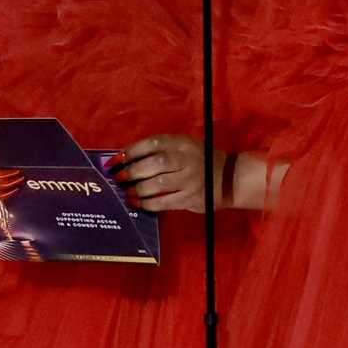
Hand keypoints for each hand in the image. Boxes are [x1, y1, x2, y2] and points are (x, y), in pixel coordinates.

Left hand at [109, 134, 223, 212]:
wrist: (231, 178)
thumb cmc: (201, 161)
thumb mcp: (185, 147)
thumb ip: (162, 150)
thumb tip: (127, 160)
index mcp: (182, 143)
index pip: (153, 143)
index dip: (131, 151)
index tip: (116, 160)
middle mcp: (186, 159)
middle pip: (154, 163)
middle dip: (132, 171)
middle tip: (119, 178)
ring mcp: (190, 179)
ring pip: (158, 184)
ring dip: (138, 189)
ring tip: (126, 192)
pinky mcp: (191, 198)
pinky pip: (165, 202)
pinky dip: (148, 204)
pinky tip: (137, 203)